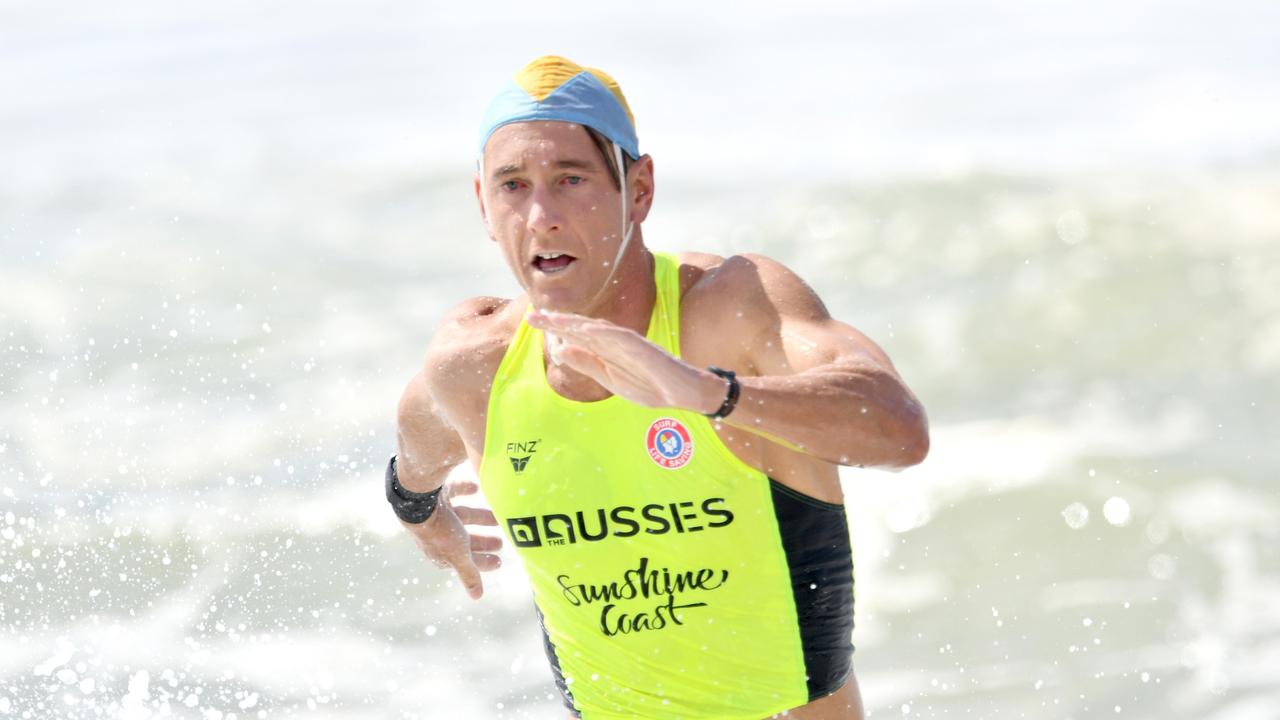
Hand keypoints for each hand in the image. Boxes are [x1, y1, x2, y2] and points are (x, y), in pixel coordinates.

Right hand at [403, 479, 501, 598]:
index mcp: (441, 552)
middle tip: (500, 542)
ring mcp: (437, 514)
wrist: (420, 501)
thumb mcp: (458, 556)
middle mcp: (437, 534)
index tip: (499, 562)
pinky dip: (464, 490)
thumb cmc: (440, 532)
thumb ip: (469, 574)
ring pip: (462, 517)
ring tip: (498, 517)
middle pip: (464, 539)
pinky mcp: (436, 495)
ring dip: (480, 518)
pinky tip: (477, 487)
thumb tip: (477, 597)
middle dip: (482, 541)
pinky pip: (452, 492)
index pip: (465, 561)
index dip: (482, 562)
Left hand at [526, 309, 723, 412]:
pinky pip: (623, 339)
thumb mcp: (610, 380)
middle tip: (532, 316)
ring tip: (554, 318)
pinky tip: (587, 329)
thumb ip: (587, 364)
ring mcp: (631, 344)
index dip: (555, 328)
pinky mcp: (645, 349)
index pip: (577, 336)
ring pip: (599, 329)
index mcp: (607, 350)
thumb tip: (561, 349)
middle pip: (583, 328)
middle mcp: (616, 342)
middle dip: (558, 321)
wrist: (685, 393)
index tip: (532, 322)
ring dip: (576, 322)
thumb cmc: (651, 386)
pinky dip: (604, 332)